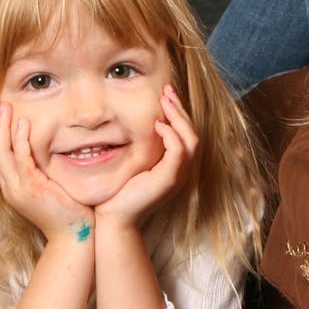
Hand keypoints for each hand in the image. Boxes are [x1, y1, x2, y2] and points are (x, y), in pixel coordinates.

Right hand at [0, 95, 93, 242]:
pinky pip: (22, 161)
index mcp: (12, 185)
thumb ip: (42, 169)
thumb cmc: (67, 212)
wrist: (73, 237)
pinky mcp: (31, 190)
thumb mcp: (50, 187)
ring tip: (3, 104)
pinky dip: (20, 141)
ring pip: (2, 152)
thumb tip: (45, 150)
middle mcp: (10, 186)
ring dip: (2, 126)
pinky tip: (22, 123)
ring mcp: (18, 189)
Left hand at [95, 86, 196, 227]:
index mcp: (175, 166)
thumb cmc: (120, 191)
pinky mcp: (169, 179)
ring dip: (178, 117)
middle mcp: (181, 170)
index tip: (166, 95)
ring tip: (164, 101)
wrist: (115, 217)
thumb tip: (138, 123)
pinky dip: (171, 135)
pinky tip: (157, 125)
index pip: (186, 134)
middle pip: (192, 133)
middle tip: (167, 90)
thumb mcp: (134, 163)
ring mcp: (178, 175)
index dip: (179, 113)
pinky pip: (178, 151)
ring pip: (190, 139)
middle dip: (180, 109)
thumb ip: (142, 145)